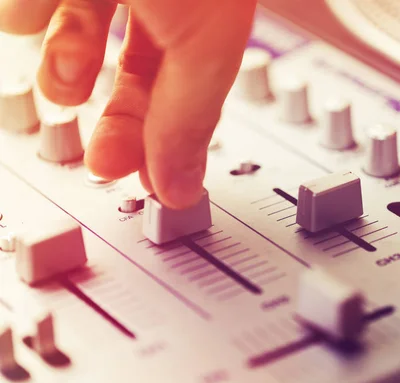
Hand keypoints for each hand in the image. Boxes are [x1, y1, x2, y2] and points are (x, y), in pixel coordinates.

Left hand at [0, 0, 256, 208]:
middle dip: (121, 122)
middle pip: (142, 72)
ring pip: (84, 31)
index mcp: (214, 14)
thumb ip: (188, 118)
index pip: (195, 92)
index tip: (157, 186)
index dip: (174, 142)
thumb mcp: (200, 43)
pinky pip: (36, 0)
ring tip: (63, 82)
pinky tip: (28, 18)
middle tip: (106, 162)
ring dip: (68, 68)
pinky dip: (28, 14)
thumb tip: (183, 189)